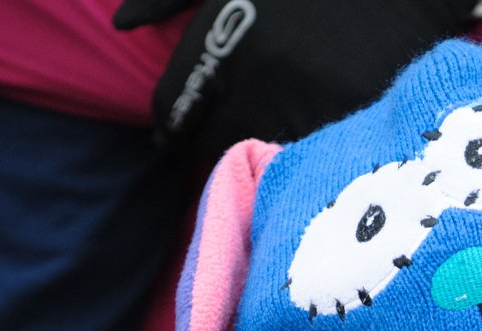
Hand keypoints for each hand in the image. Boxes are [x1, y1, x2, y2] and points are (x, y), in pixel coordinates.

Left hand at [131, 0, 478, 164]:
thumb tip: (121, 23)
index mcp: (231, 34)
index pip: (175, 111)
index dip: (174, 126)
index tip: (180, 132)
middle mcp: (267, 74)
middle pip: (218, 145)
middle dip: (218, 142)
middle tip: (228, 138)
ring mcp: (316, 101)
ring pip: (268, 156)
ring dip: (265, 151)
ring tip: (272, 139)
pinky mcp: (360, 120)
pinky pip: (318, 153)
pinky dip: (312, 151)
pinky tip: (315, 136)